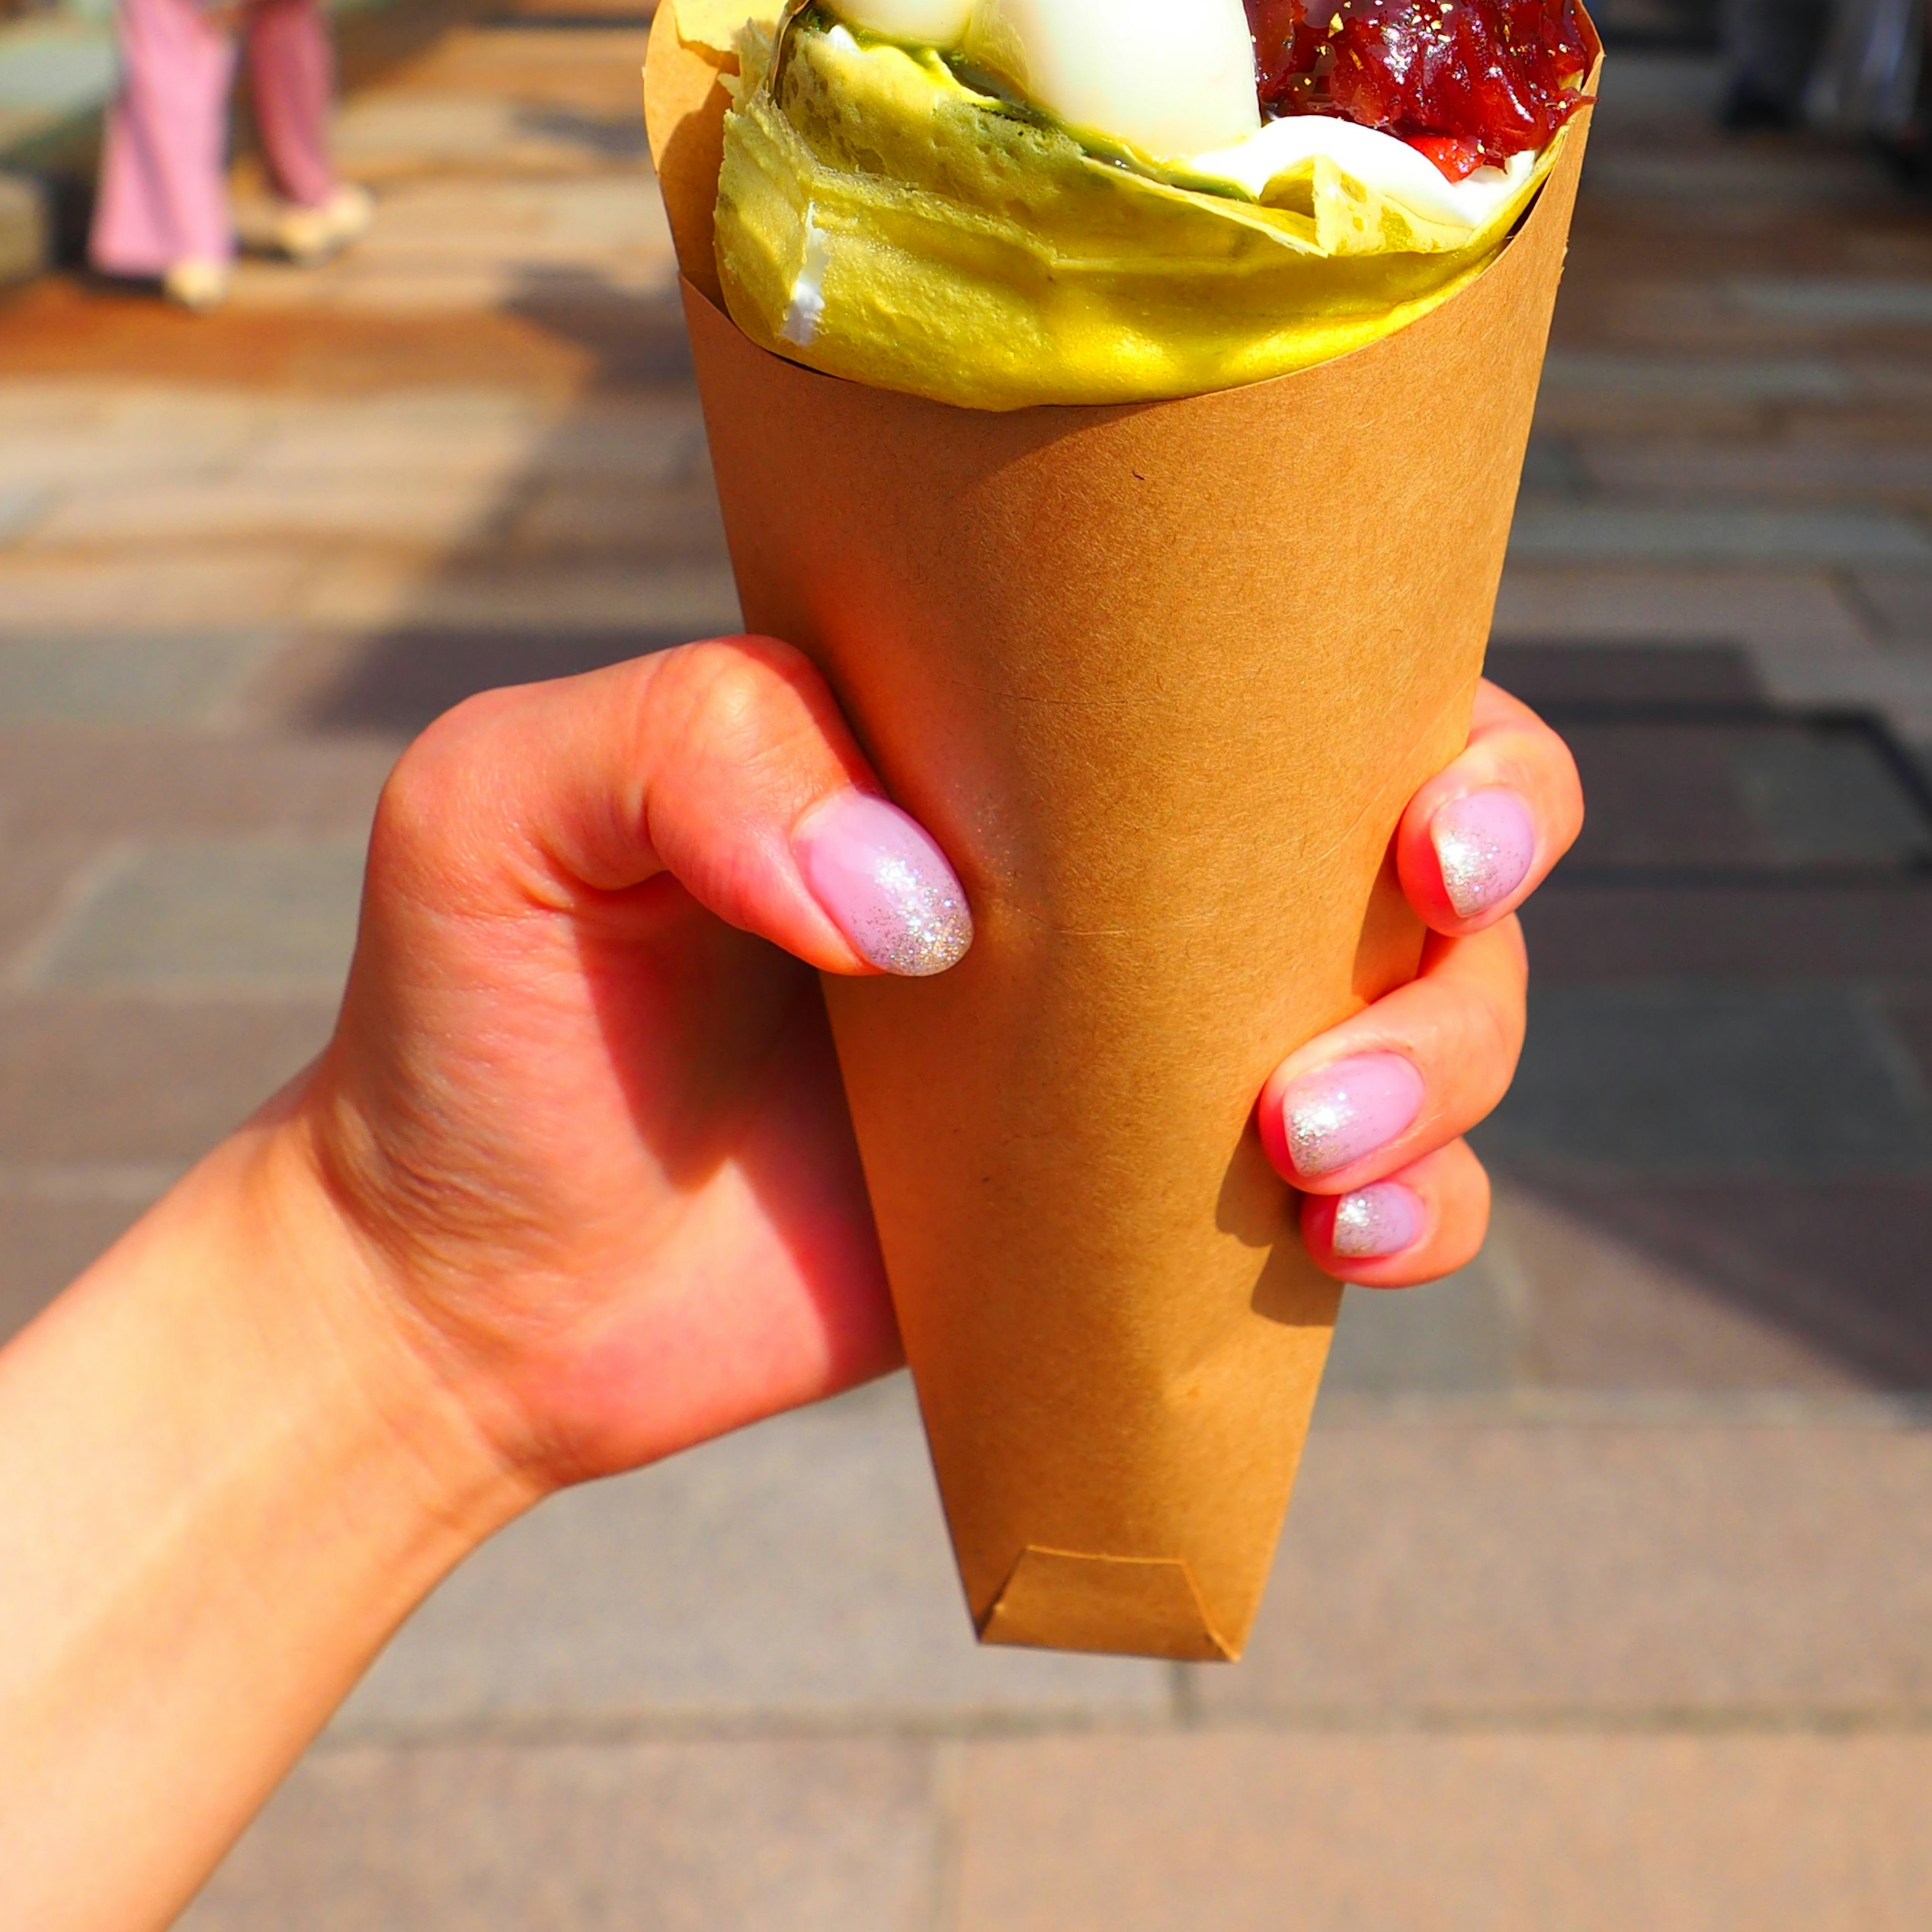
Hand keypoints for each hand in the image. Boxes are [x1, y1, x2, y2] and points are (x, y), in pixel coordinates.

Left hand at [301, 642, 1577, 1492]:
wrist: (443, 1291)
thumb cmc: (474, 1001)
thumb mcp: (511, 803)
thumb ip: (700, 754)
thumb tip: (935, 908)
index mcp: (1020, 713)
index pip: (1288, 640)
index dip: (1429, 694)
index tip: (1423, 808)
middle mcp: (1129, 864)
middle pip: (1430, 821)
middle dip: (1488, 872)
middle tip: (1412, 927)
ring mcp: (1155, 1048)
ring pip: (1442, 1015)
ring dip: (1448, 1065)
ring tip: (1305, 1151)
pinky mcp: (1147, 1226)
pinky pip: (1375, 1211)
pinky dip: (1423, 1220)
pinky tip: (1341, 1247)